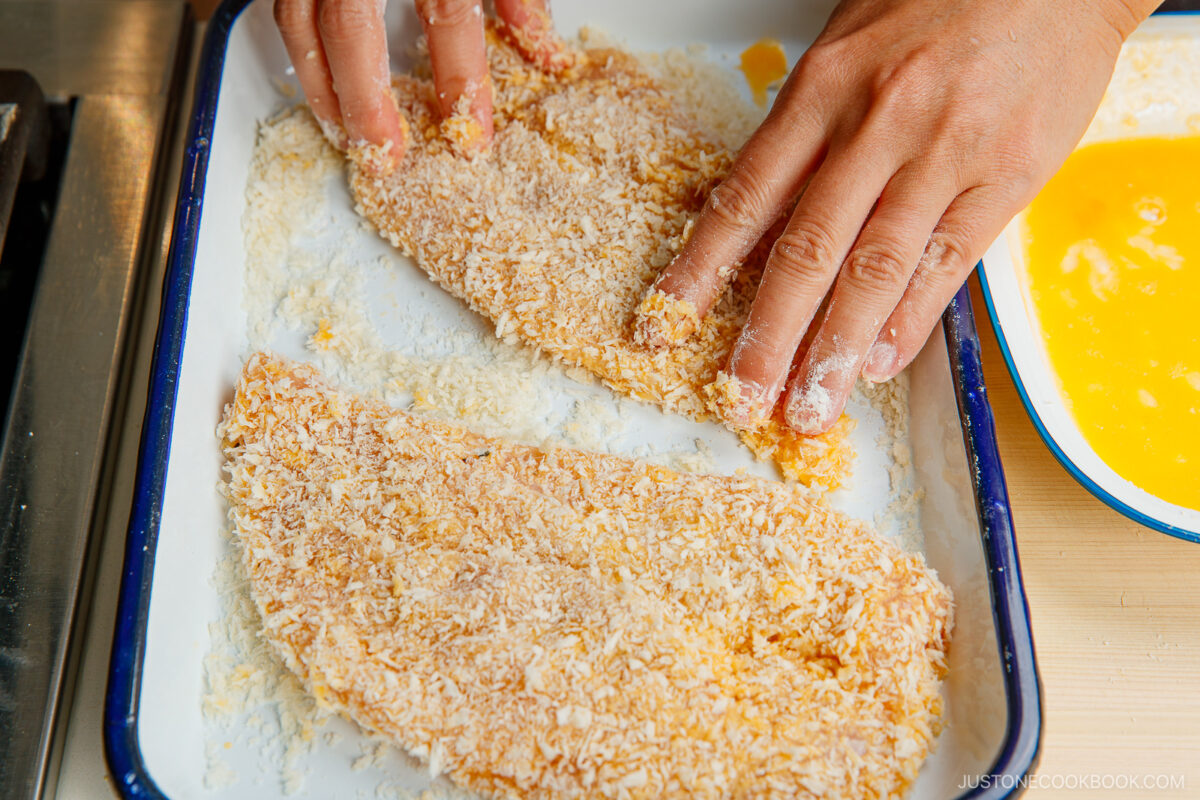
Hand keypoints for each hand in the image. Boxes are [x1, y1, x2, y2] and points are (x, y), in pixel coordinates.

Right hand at [274, 0, 564, 168]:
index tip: (472, 134)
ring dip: (319, 83)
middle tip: (384, 156)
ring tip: (344, 133)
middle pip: (352, 23)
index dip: (461, 78)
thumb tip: (542, 52)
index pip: (448, 10)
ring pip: (299, 15)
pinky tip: (316, 80)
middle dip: (366, 100)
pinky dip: (297, 46)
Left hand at [636, 0, 1157, 434]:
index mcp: (821, 91)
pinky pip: (948, 262)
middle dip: (767, 337)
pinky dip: (909, 321)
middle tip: (742, 398)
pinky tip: (879, 363)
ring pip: (876, 269)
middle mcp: (876, 124)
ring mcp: (944, 152)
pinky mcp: (1007, 175)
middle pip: (805, 250)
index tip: (665, 323)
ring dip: (835, 350)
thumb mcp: (845, 51)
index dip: (700, 270)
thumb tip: (751, 221)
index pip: (744, 199)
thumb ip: (802, 136)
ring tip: (809, 407)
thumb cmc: (937, 5)